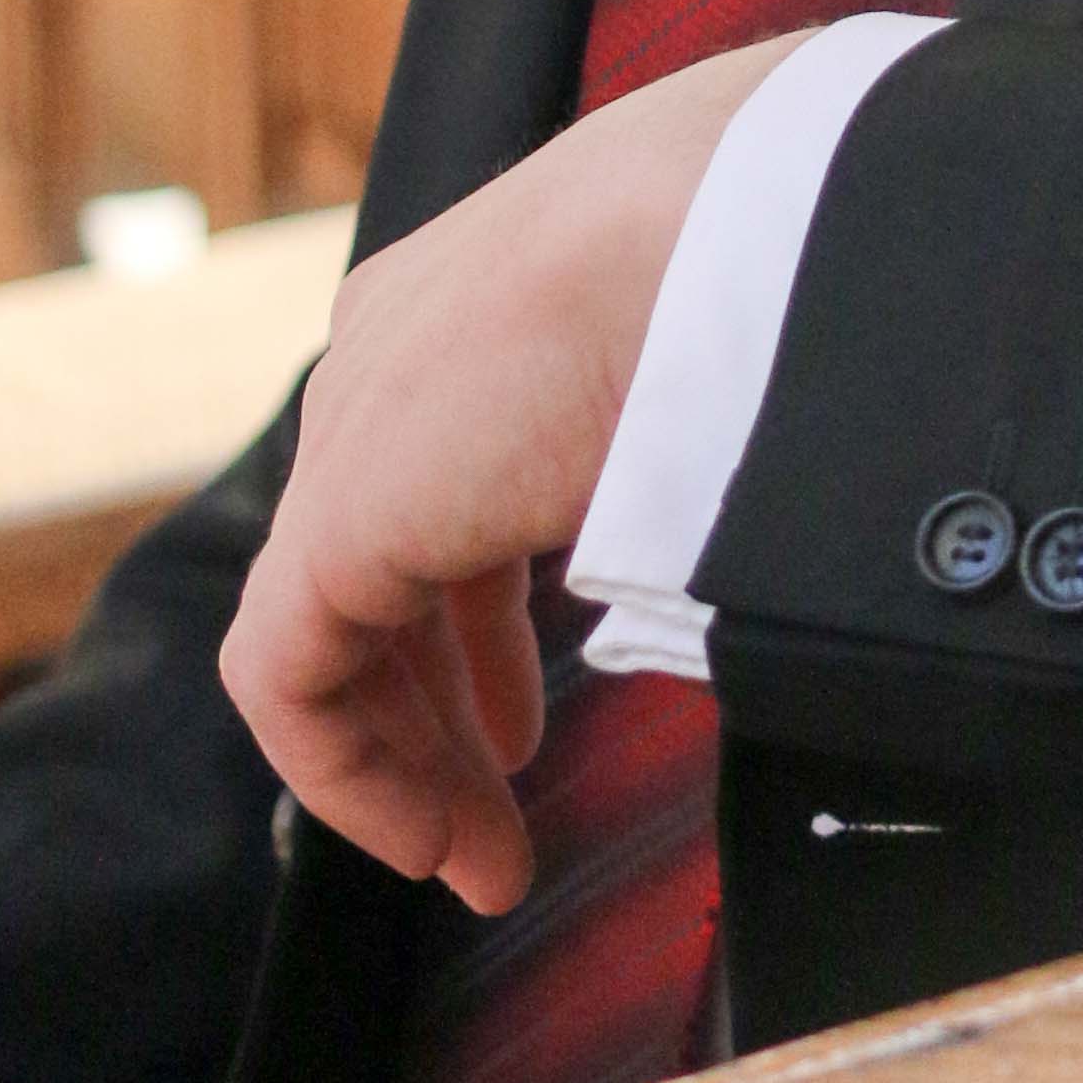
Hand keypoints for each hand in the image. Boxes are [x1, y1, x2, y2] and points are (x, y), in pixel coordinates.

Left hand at [220, 36, 808, 912]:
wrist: (758, 222)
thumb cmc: (792, 257)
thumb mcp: (728, 346)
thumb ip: (698, 433)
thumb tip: (772, 511)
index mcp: (481, 292)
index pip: (435, 480)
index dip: (476, 628)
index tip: (532, 729)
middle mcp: (396, 349)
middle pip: (381, 563)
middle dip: (442, 703)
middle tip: (506, 810)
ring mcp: (360, 424)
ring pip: (330, 626)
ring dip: (405, 757)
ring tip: (481, 860)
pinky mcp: (341, 513)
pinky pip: (291, 673)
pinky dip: (352, 770)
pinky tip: (430, 839)